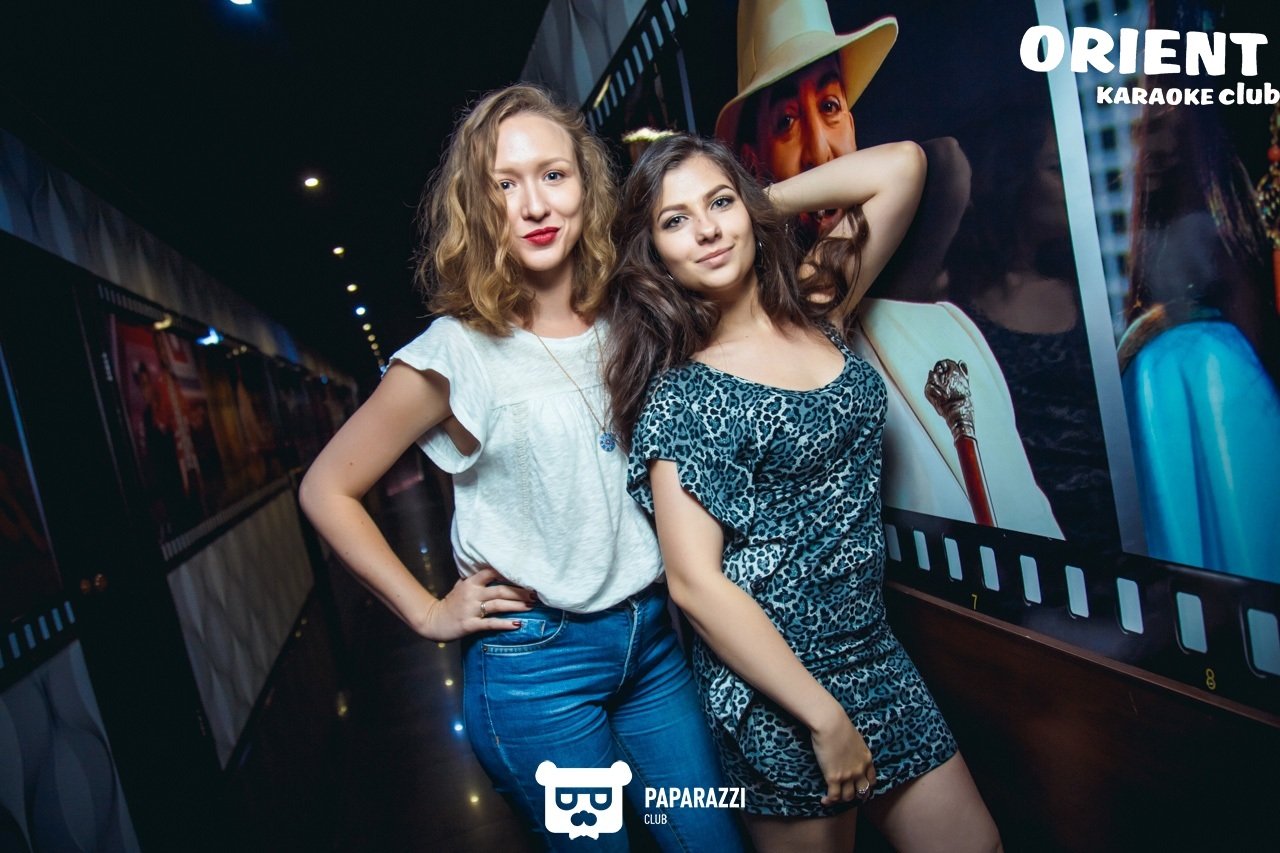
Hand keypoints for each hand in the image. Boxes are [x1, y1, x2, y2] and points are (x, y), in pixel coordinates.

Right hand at [417, 567, 536, 640]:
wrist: (433, 621)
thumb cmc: (451, 603)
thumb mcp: (461, 586)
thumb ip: (476, 578)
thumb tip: (495, 570)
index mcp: (471, 582)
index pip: (492, 572)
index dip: (508, 572)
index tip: (525, 573)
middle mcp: (472, 594)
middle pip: (500, 590)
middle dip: (519, 591)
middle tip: (535, 593)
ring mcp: (471, 609)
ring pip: (498, 605)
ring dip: (516, 605)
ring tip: (531, 605)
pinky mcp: (470, 624)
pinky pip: (490, 624)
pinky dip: (505, 624)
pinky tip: (518, 624)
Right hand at [809, 703, 876, 805]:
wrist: (831, 723)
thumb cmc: (839, 724)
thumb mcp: (854, 738)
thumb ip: (854, 748)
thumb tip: (847, 749)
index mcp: (866, 759)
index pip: (872, 780)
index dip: (867, 786)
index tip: (859, 787)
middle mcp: (860, 769)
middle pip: (863, 792)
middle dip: (857, 796)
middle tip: (847, 796)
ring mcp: (848, 775)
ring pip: (849, 797)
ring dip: (841, 800)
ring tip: (833, 798)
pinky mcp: (834, 778)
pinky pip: (834, 797)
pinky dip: (829, 801)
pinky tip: (824, 801)